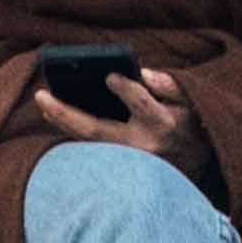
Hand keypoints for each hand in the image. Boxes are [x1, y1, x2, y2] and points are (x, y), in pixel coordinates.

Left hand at [35, 67, 216, 185]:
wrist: (200, 162)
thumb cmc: (191, 121)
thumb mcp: (191, 98)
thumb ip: (170, 84)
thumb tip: (143, 73)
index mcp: (163, 123)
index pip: (141, 104)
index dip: (126, 89)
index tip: (110, 76)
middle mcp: (142, 146)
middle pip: (98, 130)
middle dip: (66, 112)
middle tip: (41, 95)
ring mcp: (129, 162)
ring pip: (88, 144)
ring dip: (63, 124)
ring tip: (43, 103)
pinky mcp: (122, 169)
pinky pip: (92, 152)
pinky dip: (73, 135)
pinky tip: (57, 119)